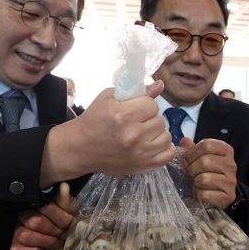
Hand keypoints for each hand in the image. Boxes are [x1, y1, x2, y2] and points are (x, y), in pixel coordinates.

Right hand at [9, 183, 74, 249]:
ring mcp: (18, 231)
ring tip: (58, 243)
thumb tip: (64, 187)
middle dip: (55, 231)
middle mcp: (24, 215)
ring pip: (24, 235)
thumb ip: (65, 200)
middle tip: (65, 235)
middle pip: (35, 222)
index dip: (61, 218)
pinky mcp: (16, 248)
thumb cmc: (65, 221)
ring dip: (45, 242)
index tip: (71, 223)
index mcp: (37, 203)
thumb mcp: (68, 210)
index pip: (46, 208)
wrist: (64, 237)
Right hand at [41, 80, 174, 183]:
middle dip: (150, 119)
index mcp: (124, 115)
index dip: (144, 105)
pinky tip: (152, 144)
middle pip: (161, 120)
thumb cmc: (94, 121)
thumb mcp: (108, 99)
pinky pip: (168, 154)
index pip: (152, 104)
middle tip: (137, 122)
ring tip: (143, 133)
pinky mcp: (143, 165)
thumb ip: (136, 90)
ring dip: (157, 133)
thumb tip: (160, 84)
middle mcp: (134, 134)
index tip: (135, 109)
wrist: (80, 148)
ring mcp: (140, 152)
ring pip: (166, 136)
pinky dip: (164, 148)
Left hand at [180, 137, 236, 208]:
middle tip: (191, 173)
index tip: (187, 160)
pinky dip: (200, 194)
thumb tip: (184, 141)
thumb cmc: (211, 173)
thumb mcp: (202, 157)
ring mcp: (231, 181)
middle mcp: (231, 164)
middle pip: (205, 161)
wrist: (223, 193)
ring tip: (197, 183)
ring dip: (196, 182)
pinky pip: (205, 194)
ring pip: (204, 178)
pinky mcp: (228, 196)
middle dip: (192, 169)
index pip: (207, 145)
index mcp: (226, 150)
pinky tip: (203, 192)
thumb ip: (193, 149)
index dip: (192, 153)